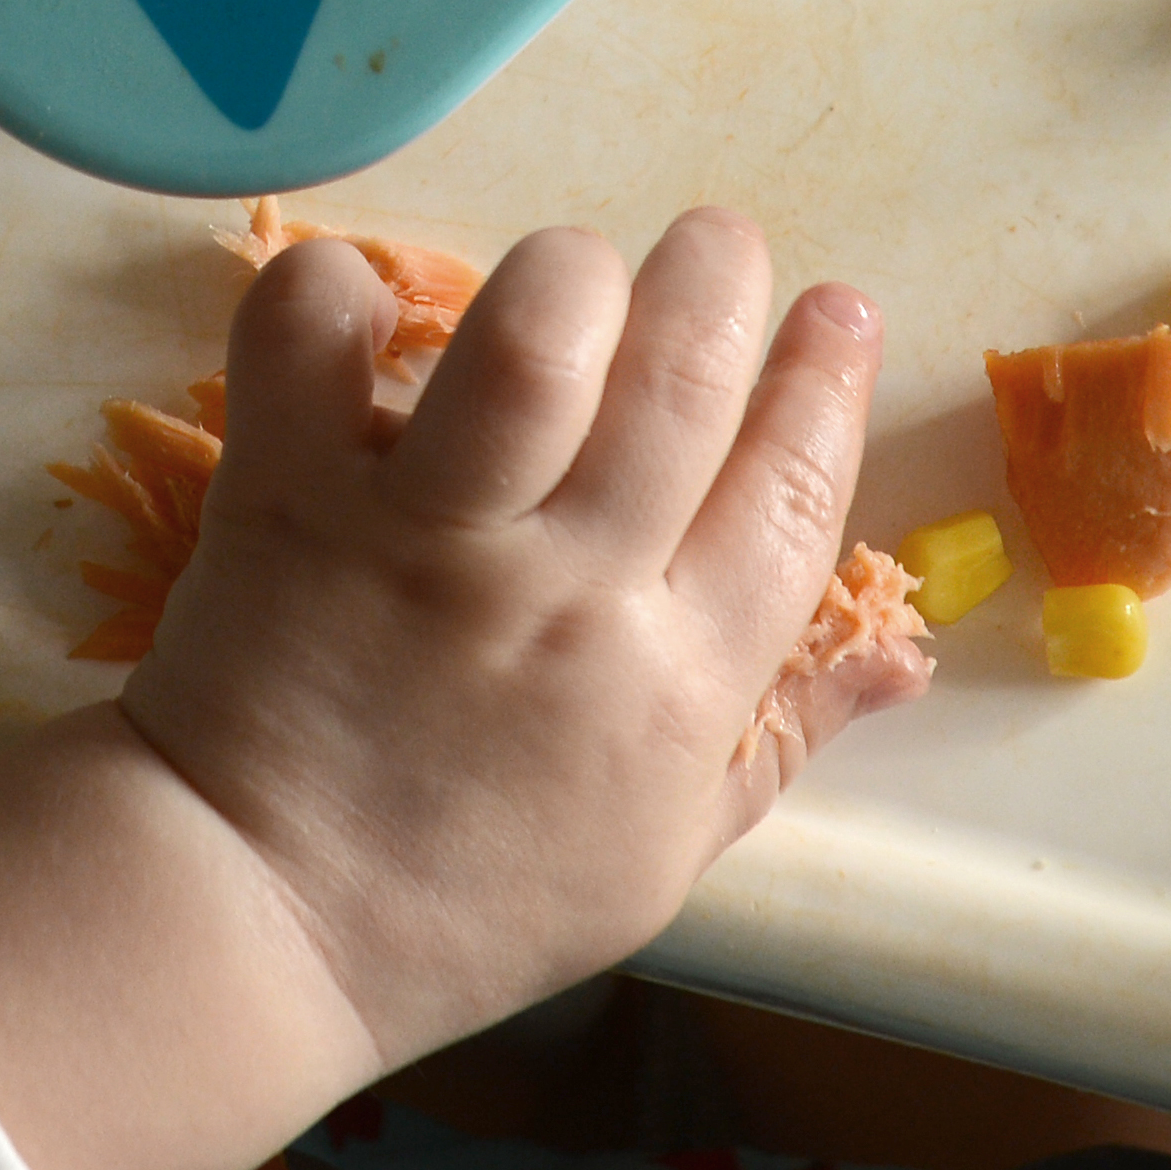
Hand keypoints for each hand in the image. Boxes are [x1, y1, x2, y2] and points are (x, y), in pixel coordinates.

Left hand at [120, 206, 889, 1067]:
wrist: (264, 924)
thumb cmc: (472, 895)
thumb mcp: (661, 851)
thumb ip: (782, 736)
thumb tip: (906, 653)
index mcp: (677, 682)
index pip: (790, 493)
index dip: (825, 382)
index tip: (836, 308)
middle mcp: (570, 593)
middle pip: (682, 381)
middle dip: (718, 276)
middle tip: (713, 245)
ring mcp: (428, 539)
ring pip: (535, 341)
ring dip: (568, 274)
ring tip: (568, 276)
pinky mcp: (295, 497)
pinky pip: (319, 338)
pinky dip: (338, 294)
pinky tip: (364, 312)